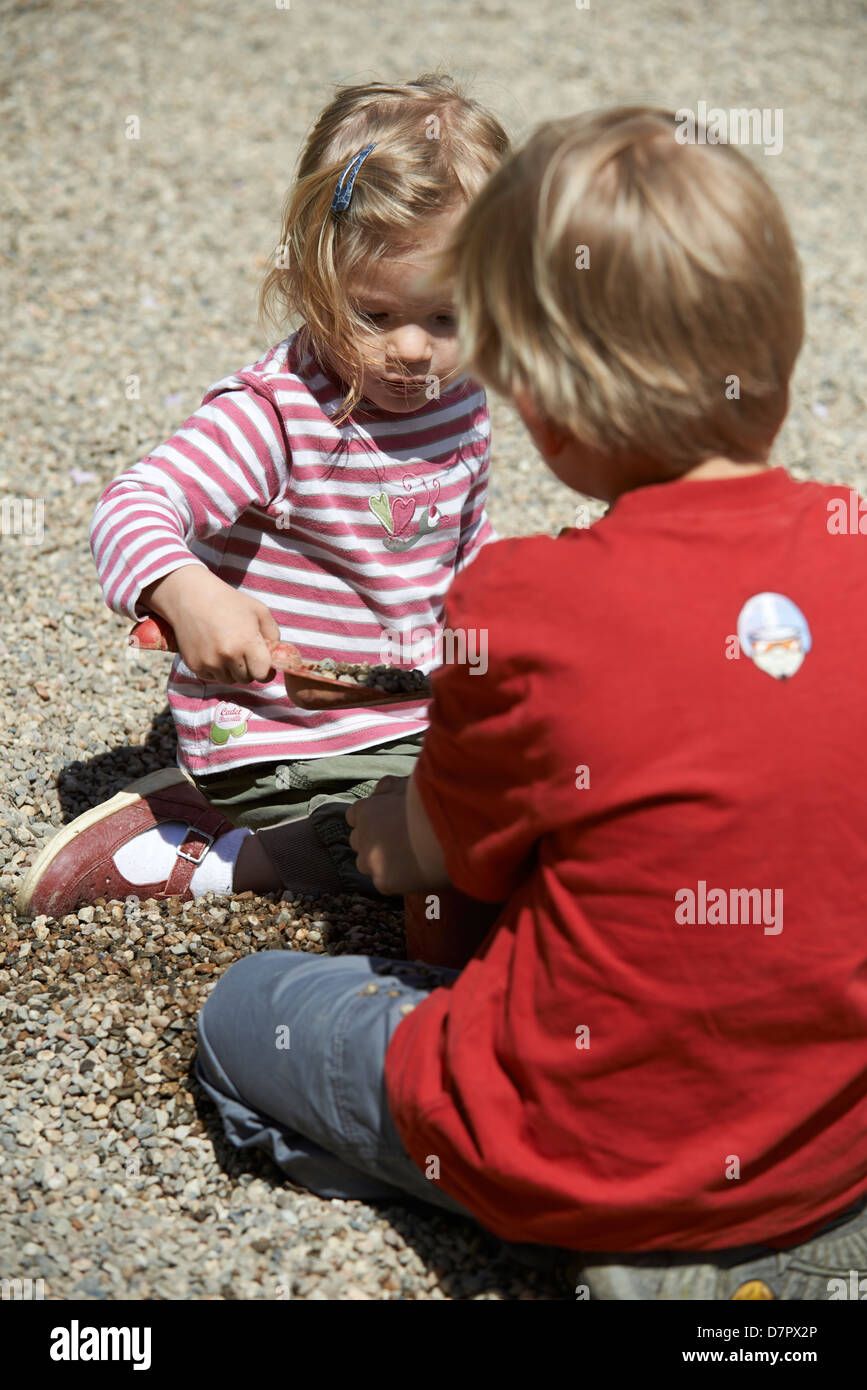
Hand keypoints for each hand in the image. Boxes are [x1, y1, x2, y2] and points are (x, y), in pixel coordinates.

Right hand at [141, 566, 280, 684]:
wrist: (191, 596)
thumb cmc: (229, 601)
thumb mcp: (259, 611)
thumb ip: (274, 636)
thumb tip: (276, 658)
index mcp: (247, 643)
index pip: (263, 675)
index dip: (265, 670)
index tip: (262, 662)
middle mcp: (228, 656)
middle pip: (246, 679)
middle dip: (249, 669)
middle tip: (243, 651)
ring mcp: (209, 663)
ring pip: (229, 680)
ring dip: (232, 670)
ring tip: (227, 648)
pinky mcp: (194, 666)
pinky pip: (212, 677)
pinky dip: (216, 668)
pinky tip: (213, 649)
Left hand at [346, 776, 428, 895]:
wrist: (446, 827)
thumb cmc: (429, 801)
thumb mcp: (405, 784)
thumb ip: (389, 788)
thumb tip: (381, 790)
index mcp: (365, 810)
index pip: (354, 816)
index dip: (370, 819)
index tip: (384, 821)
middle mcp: (362, 836)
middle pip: (358, 841)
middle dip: (374, 841)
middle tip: (399, 841)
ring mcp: (371, 861)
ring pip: (367, 864)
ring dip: (381, 862)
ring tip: (408, 858)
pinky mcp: (384, 882)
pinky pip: (386, 882)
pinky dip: (399, 879)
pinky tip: (417, 871)